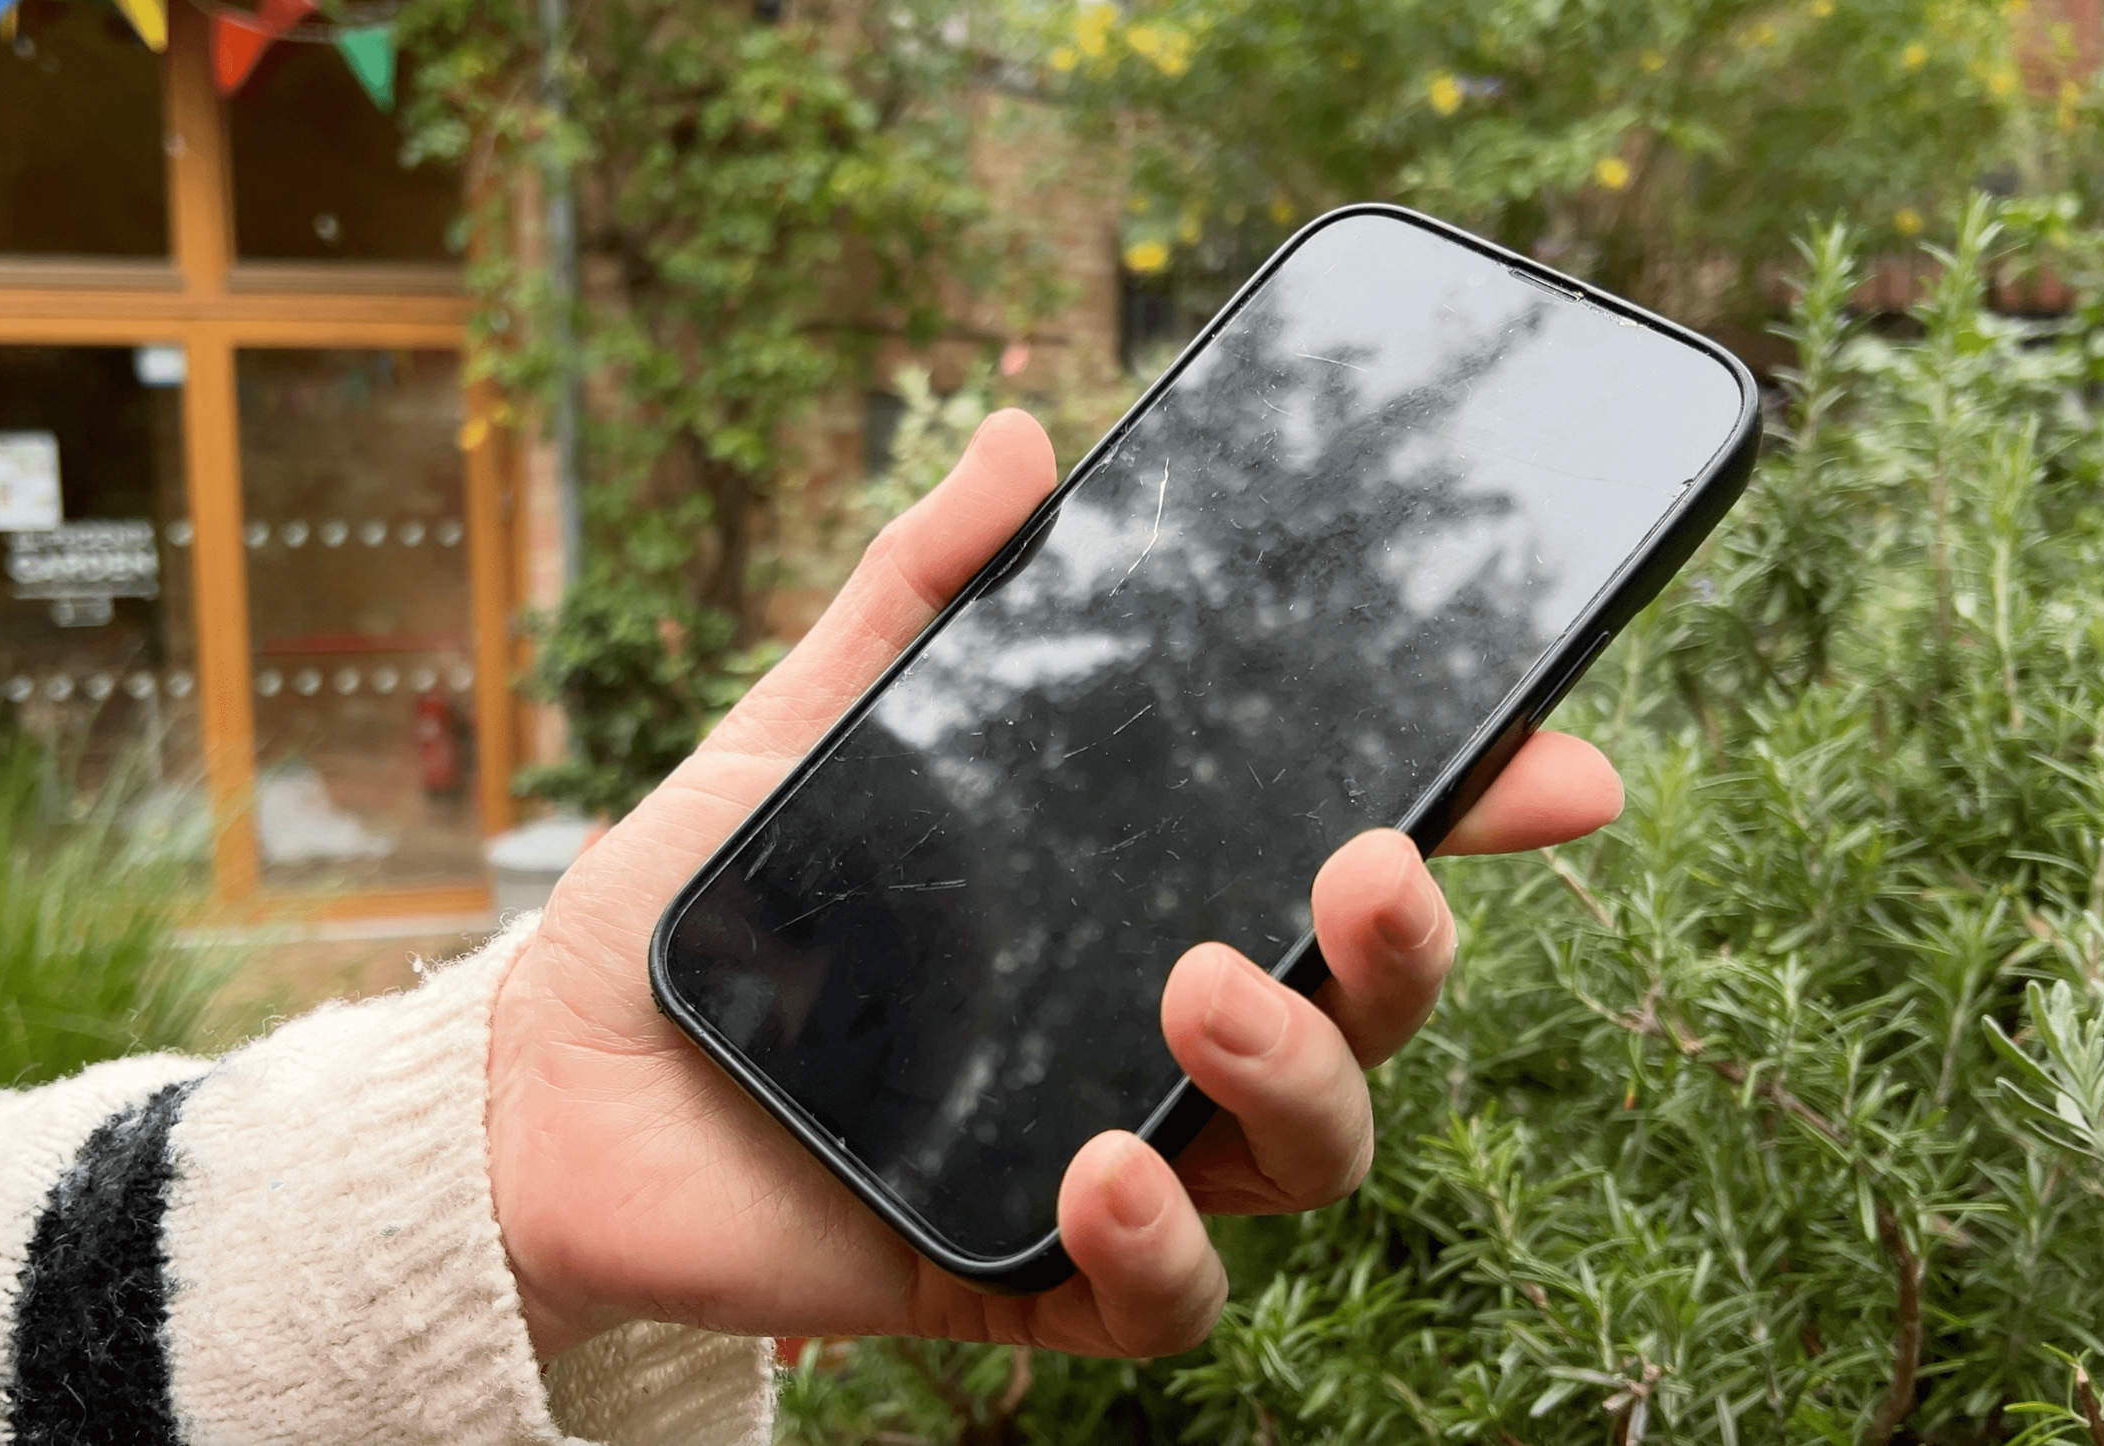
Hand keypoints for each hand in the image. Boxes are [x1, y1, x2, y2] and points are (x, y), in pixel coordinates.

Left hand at [488, 411, 1622, 1359]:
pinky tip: (1097, 1167)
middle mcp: (1153, 1028)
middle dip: (1403, 950)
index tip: (1560, 766)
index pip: (1339, 864)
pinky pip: (1158, 1301)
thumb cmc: (710, 899)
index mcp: (1141, 892)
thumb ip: (920, 592)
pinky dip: (1159, 1243)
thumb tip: (1019, 440)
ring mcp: (1105, 1154)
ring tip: (1200, 989)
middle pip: (1362, 1016)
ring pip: (1305, 1159)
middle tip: (1363, 866)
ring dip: (1296, 1079)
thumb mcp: (815, 723)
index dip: (1472, 817)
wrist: (543, 1079)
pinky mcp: (1017, 1273)